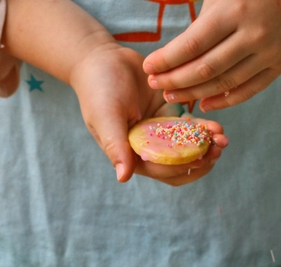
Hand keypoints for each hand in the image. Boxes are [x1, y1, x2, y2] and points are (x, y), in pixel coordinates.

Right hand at [69, 43, 226, 185]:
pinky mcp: (167, 113)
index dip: (181, 167)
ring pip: (185, 147)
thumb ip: (115, 146)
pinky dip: (202, 128)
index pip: (158, 169)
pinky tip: (215, 125)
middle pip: (176, 165)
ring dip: (205, 146)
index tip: (201, 157)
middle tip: (217, 149)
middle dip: (199, 161)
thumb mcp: (105, 118)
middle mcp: (144, 145)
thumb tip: (123, 178)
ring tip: (221, 137)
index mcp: (128, 152)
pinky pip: (189, 126)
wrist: (102, 60)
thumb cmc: (98, 90)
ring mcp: (157, 130)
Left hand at [143, 0, 280, 111]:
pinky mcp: (279, 64)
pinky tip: (203, 104)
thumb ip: (198, 27)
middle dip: (173, 80)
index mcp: (236, 12)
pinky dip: (223, 102)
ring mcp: (270, 51)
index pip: (191, 46)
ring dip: (192, 94)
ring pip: (223, 83)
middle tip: (155, 83)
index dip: (165, 60)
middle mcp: (254, 34)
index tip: (148, 66)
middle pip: (205, 69)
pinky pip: (248, 91)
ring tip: (170, 94)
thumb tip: (169, 58)